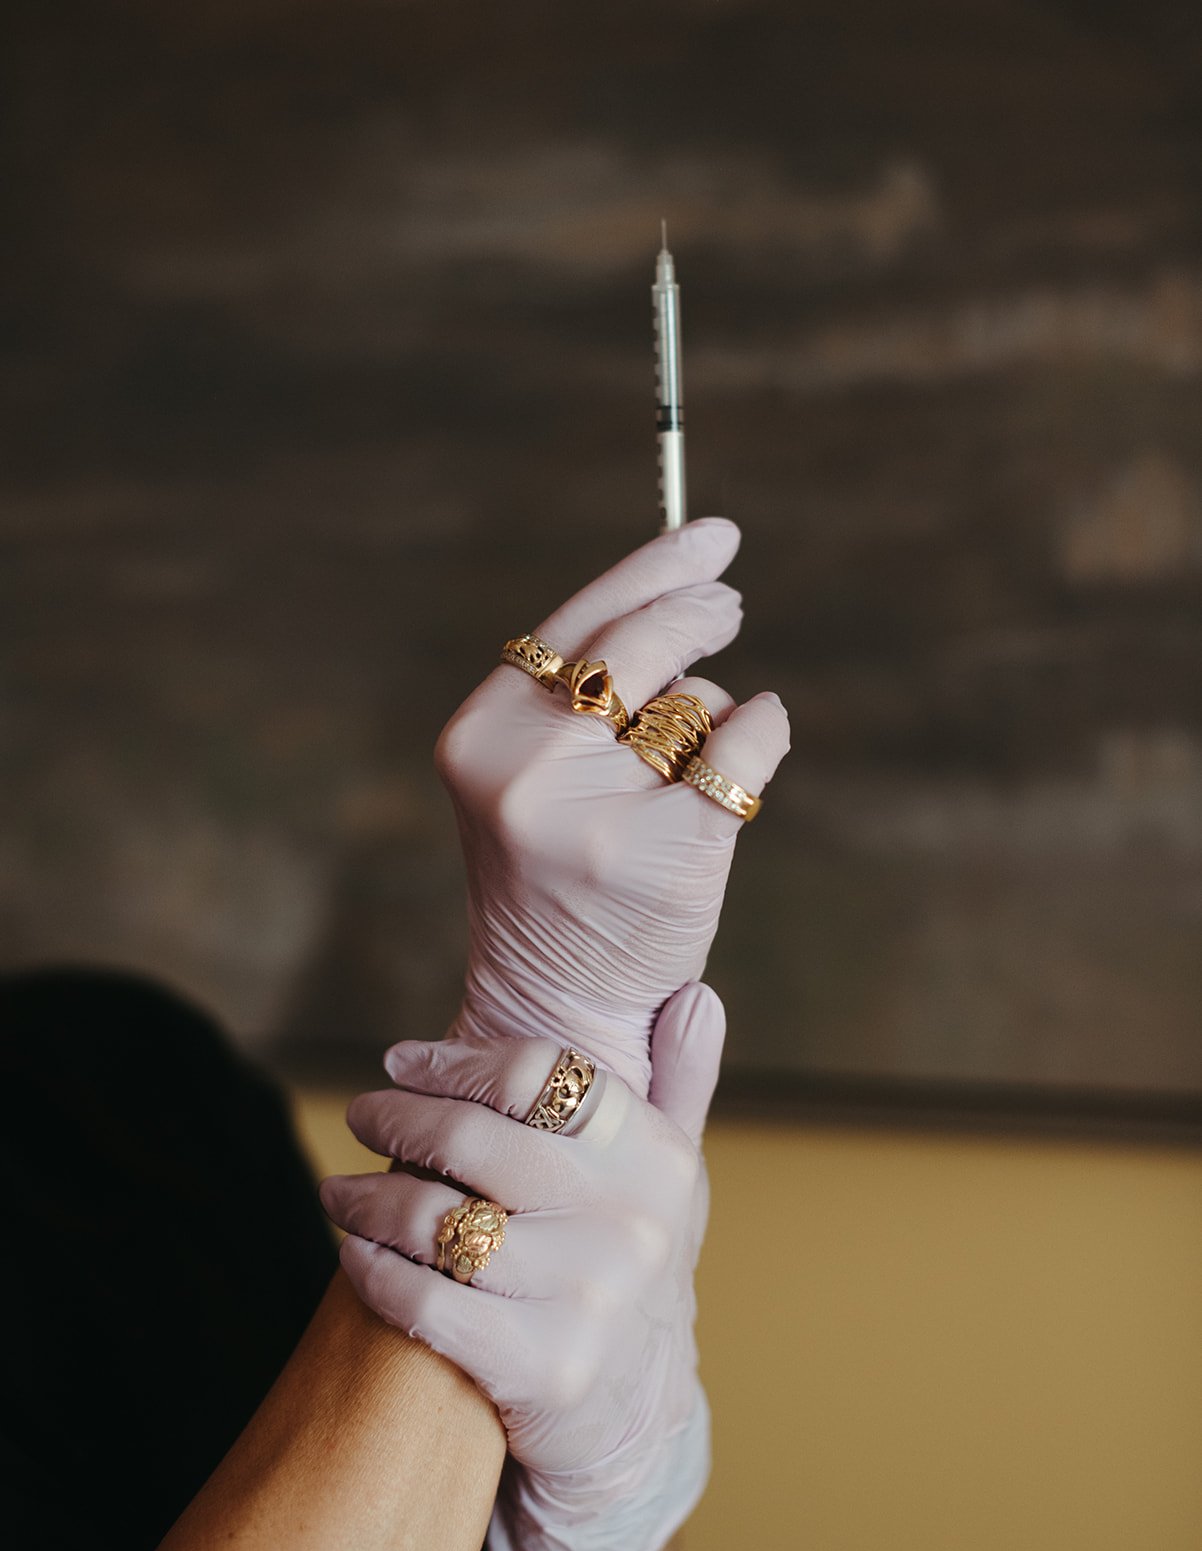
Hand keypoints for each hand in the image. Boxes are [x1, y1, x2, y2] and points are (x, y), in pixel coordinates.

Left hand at [320, 980, 724, 1550]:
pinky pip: (425, 1302)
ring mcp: (588, 1299)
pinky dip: (372, 1271)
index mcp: (655, 1157)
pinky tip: (354, 1253)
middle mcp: (632, 1222)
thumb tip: (694, 994)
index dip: (453, 1060)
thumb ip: (680, 1080)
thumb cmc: (632, 1266)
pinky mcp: (542, 1369)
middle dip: (396, 1120)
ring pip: (437, 1221)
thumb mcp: (671, 1176)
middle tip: (362, 1116)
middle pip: (473, 1141)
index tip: (400, 1061)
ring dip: (366, 1199)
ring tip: (339, 1191)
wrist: (636, 1417)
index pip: (537, 1073)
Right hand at [436, 516, 789, 1092]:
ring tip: (682, 772)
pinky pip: (749, 744)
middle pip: (642, 643)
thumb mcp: (533, 774)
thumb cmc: (558, 875)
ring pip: (698, 701)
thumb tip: (690, 586)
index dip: (652, 568)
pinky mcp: (672, 849)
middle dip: (701, 612)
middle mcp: (527, 767)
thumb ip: (581, 694)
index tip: (714, 534)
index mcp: (480, 735)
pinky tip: (759, 741)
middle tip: (732, 604)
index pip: (575, 622)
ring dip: (712, 717)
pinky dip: (766, 732)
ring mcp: (599, 812)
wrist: (559, 1001)